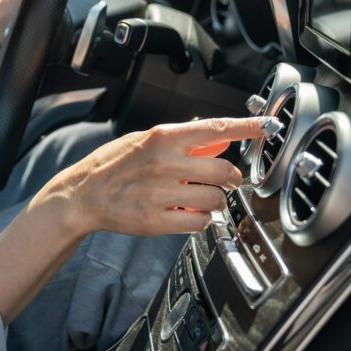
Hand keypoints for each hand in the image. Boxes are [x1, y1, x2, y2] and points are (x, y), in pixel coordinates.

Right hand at [57, 117, 271, 236]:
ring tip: (200, 198)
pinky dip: (201, 220)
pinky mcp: (157, 220)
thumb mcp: (146, 141)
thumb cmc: (114, 165)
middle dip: (231, 178)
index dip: (247, 128)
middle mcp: (164, 163)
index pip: (215, 128)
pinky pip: (200, 223)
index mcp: (163, 138)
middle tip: (226, 180)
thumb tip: (219, 142)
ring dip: (216, 201)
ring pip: (216, 200)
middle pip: (224, 170)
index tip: (267, 127)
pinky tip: (187, 213)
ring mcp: (161, 193)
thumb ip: (183, 142)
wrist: (83, 194)